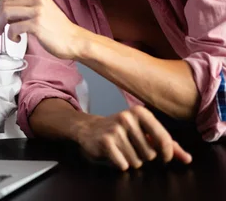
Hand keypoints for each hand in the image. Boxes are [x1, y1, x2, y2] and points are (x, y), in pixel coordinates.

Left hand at [0, 0, 82, 59]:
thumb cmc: (57, 29)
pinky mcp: (37, 24)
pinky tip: (16, 39)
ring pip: (6, 13)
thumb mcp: (42, 10)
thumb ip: (25, 8)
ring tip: (2, 33)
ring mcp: (37, 10)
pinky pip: (14, 27)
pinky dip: (11, 35)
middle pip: (5, 3)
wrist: (74, 40)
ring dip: (0, 25)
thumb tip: (4, 13)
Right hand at [76, 106, 191, 169]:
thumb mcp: (145, 132)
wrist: (89, 129)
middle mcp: (127, 118)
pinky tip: (114, 154)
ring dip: (131, 161)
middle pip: (150, 154)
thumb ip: (168, 145)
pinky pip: (123, 164)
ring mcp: (114, 129)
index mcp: (140, 112)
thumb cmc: (122, 131)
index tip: (164, 157)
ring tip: (122, 150)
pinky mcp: (105, 141)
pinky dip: (120, 164)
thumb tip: (188, 159)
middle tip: (132, 147)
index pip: (164, 139)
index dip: (167, 153)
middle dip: (143, 157)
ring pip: (137, 161)